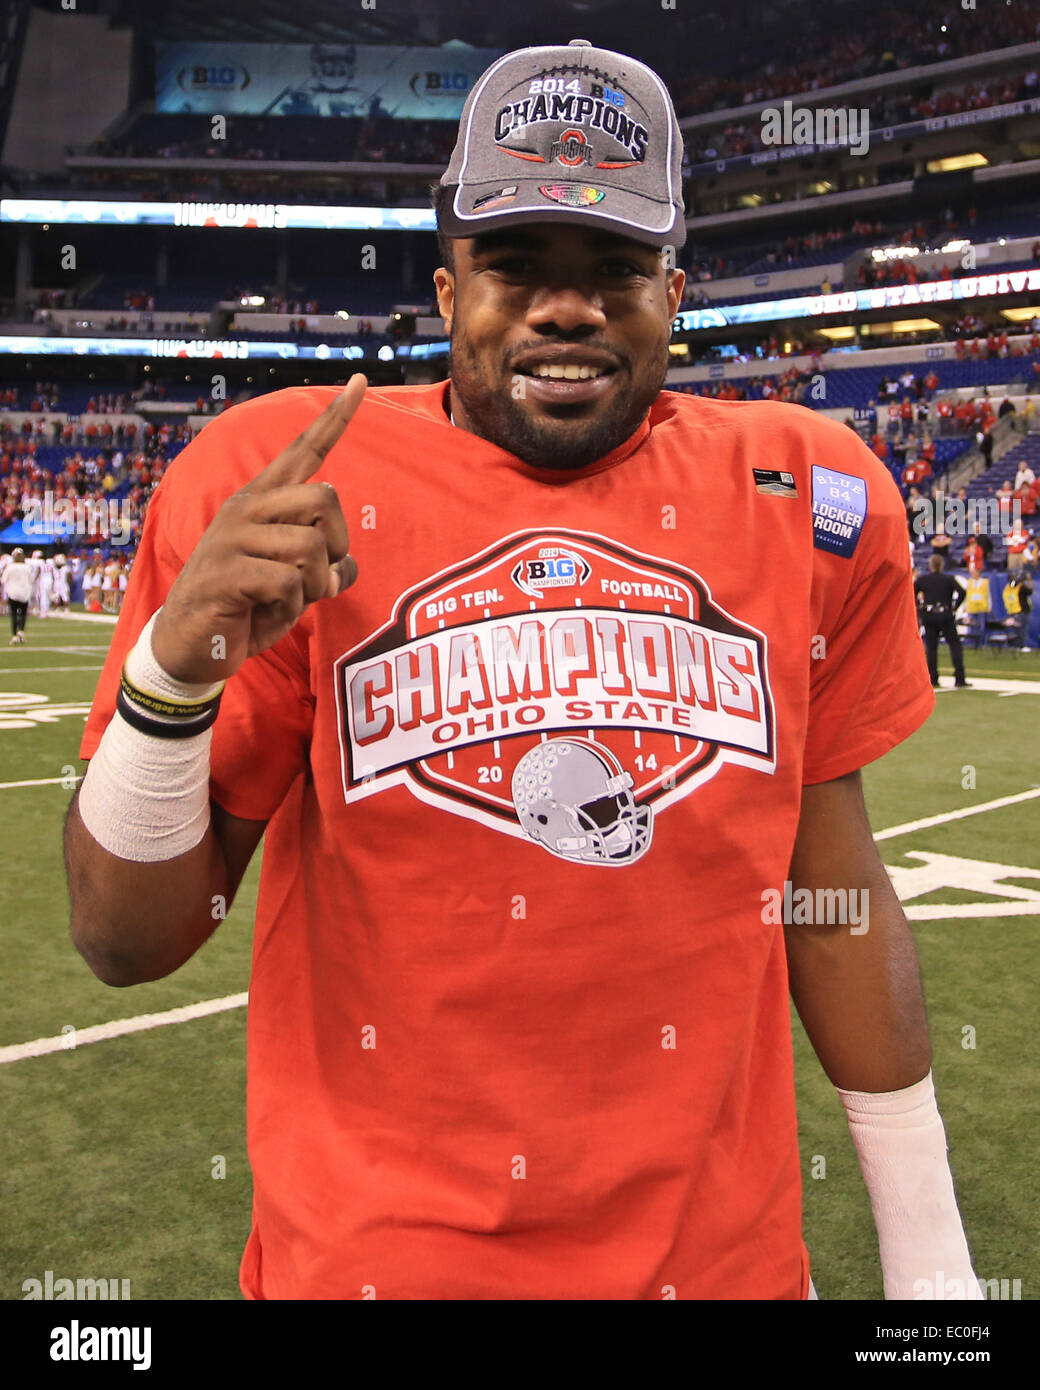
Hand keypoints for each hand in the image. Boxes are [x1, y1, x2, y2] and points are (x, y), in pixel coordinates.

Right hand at [152, 375, 365, 683]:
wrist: (191, 646)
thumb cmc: (245, 609)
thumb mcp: (293, 585)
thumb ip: (322, 567)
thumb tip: (344, 568)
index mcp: (261, 502)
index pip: (304, 451)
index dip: (335, 419)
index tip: (362, 381)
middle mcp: (245, 508)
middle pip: (325, 499)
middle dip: (338, 544)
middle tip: (319, 577)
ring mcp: (232, 537)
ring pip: (311, 547)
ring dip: (314, 586)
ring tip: (288, 601)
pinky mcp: (226, 572)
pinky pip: (289, 583)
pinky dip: (291, 608)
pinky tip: (264, 614)